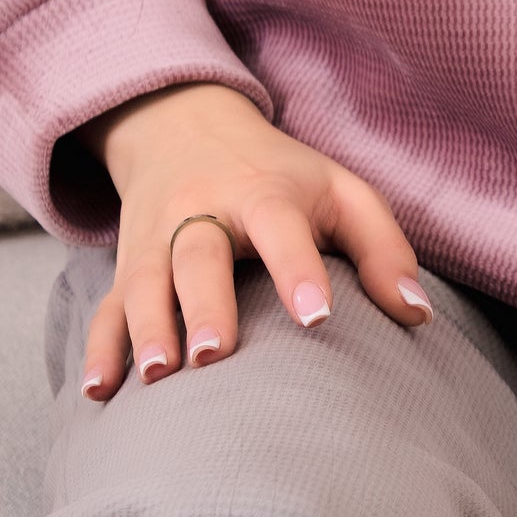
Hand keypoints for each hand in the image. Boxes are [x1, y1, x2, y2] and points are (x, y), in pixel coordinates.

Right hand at [74, 82, 430, 398]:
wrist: (183, 125)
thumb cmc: (282, 174)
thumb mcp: (341, 191)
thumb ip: (384, 249)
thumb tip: (418, 315)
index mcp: (264, 192)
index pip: (281, 227)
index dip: (298, 269)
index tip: (318, 316)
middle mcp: (202, 212)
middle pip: (197, 254)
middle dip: (205, 305)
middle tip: (215, 357)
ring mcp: (156, 240)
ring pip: (145, 282)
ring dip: (146, 329)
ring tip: (157, 376)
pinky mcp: (126, 266)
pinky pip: (106, 308)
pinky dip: (98, 348)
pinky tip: (101, 391)